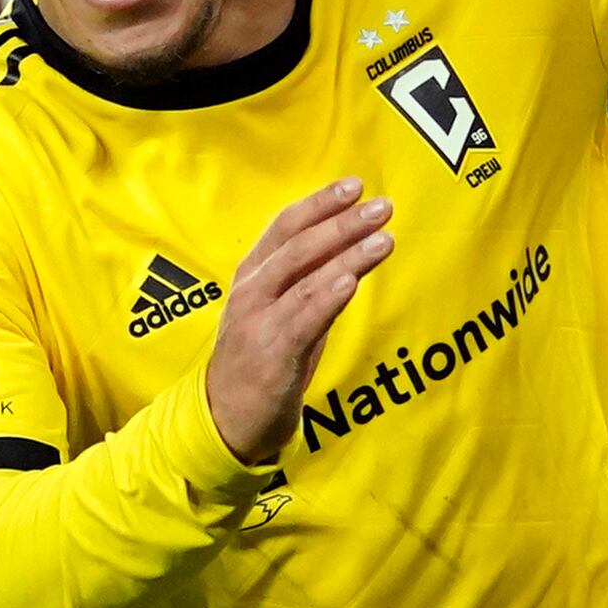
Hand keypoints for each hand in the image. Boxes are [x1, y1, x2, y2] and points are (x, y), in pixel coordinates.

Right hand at [204, 182, 390, 466]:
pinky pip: (303, 318)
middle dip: (341, 222)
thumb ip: (308, 286)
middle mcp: (251, 293)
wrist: (225, 421)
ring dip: (346, 254)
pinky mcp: (272, 353)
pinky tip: (351, 280)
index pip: (284, 228)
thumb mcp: (281, 315)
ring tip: (382, 237)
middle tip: (380, 206)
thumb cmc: (258, 366)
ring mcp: (258, 322)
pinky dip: (327, 295)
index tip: (353, 186)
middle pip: (298, 246)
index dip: (319, 204)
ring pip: (305, 277)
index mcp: (251, 278)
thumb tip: (349, 255)